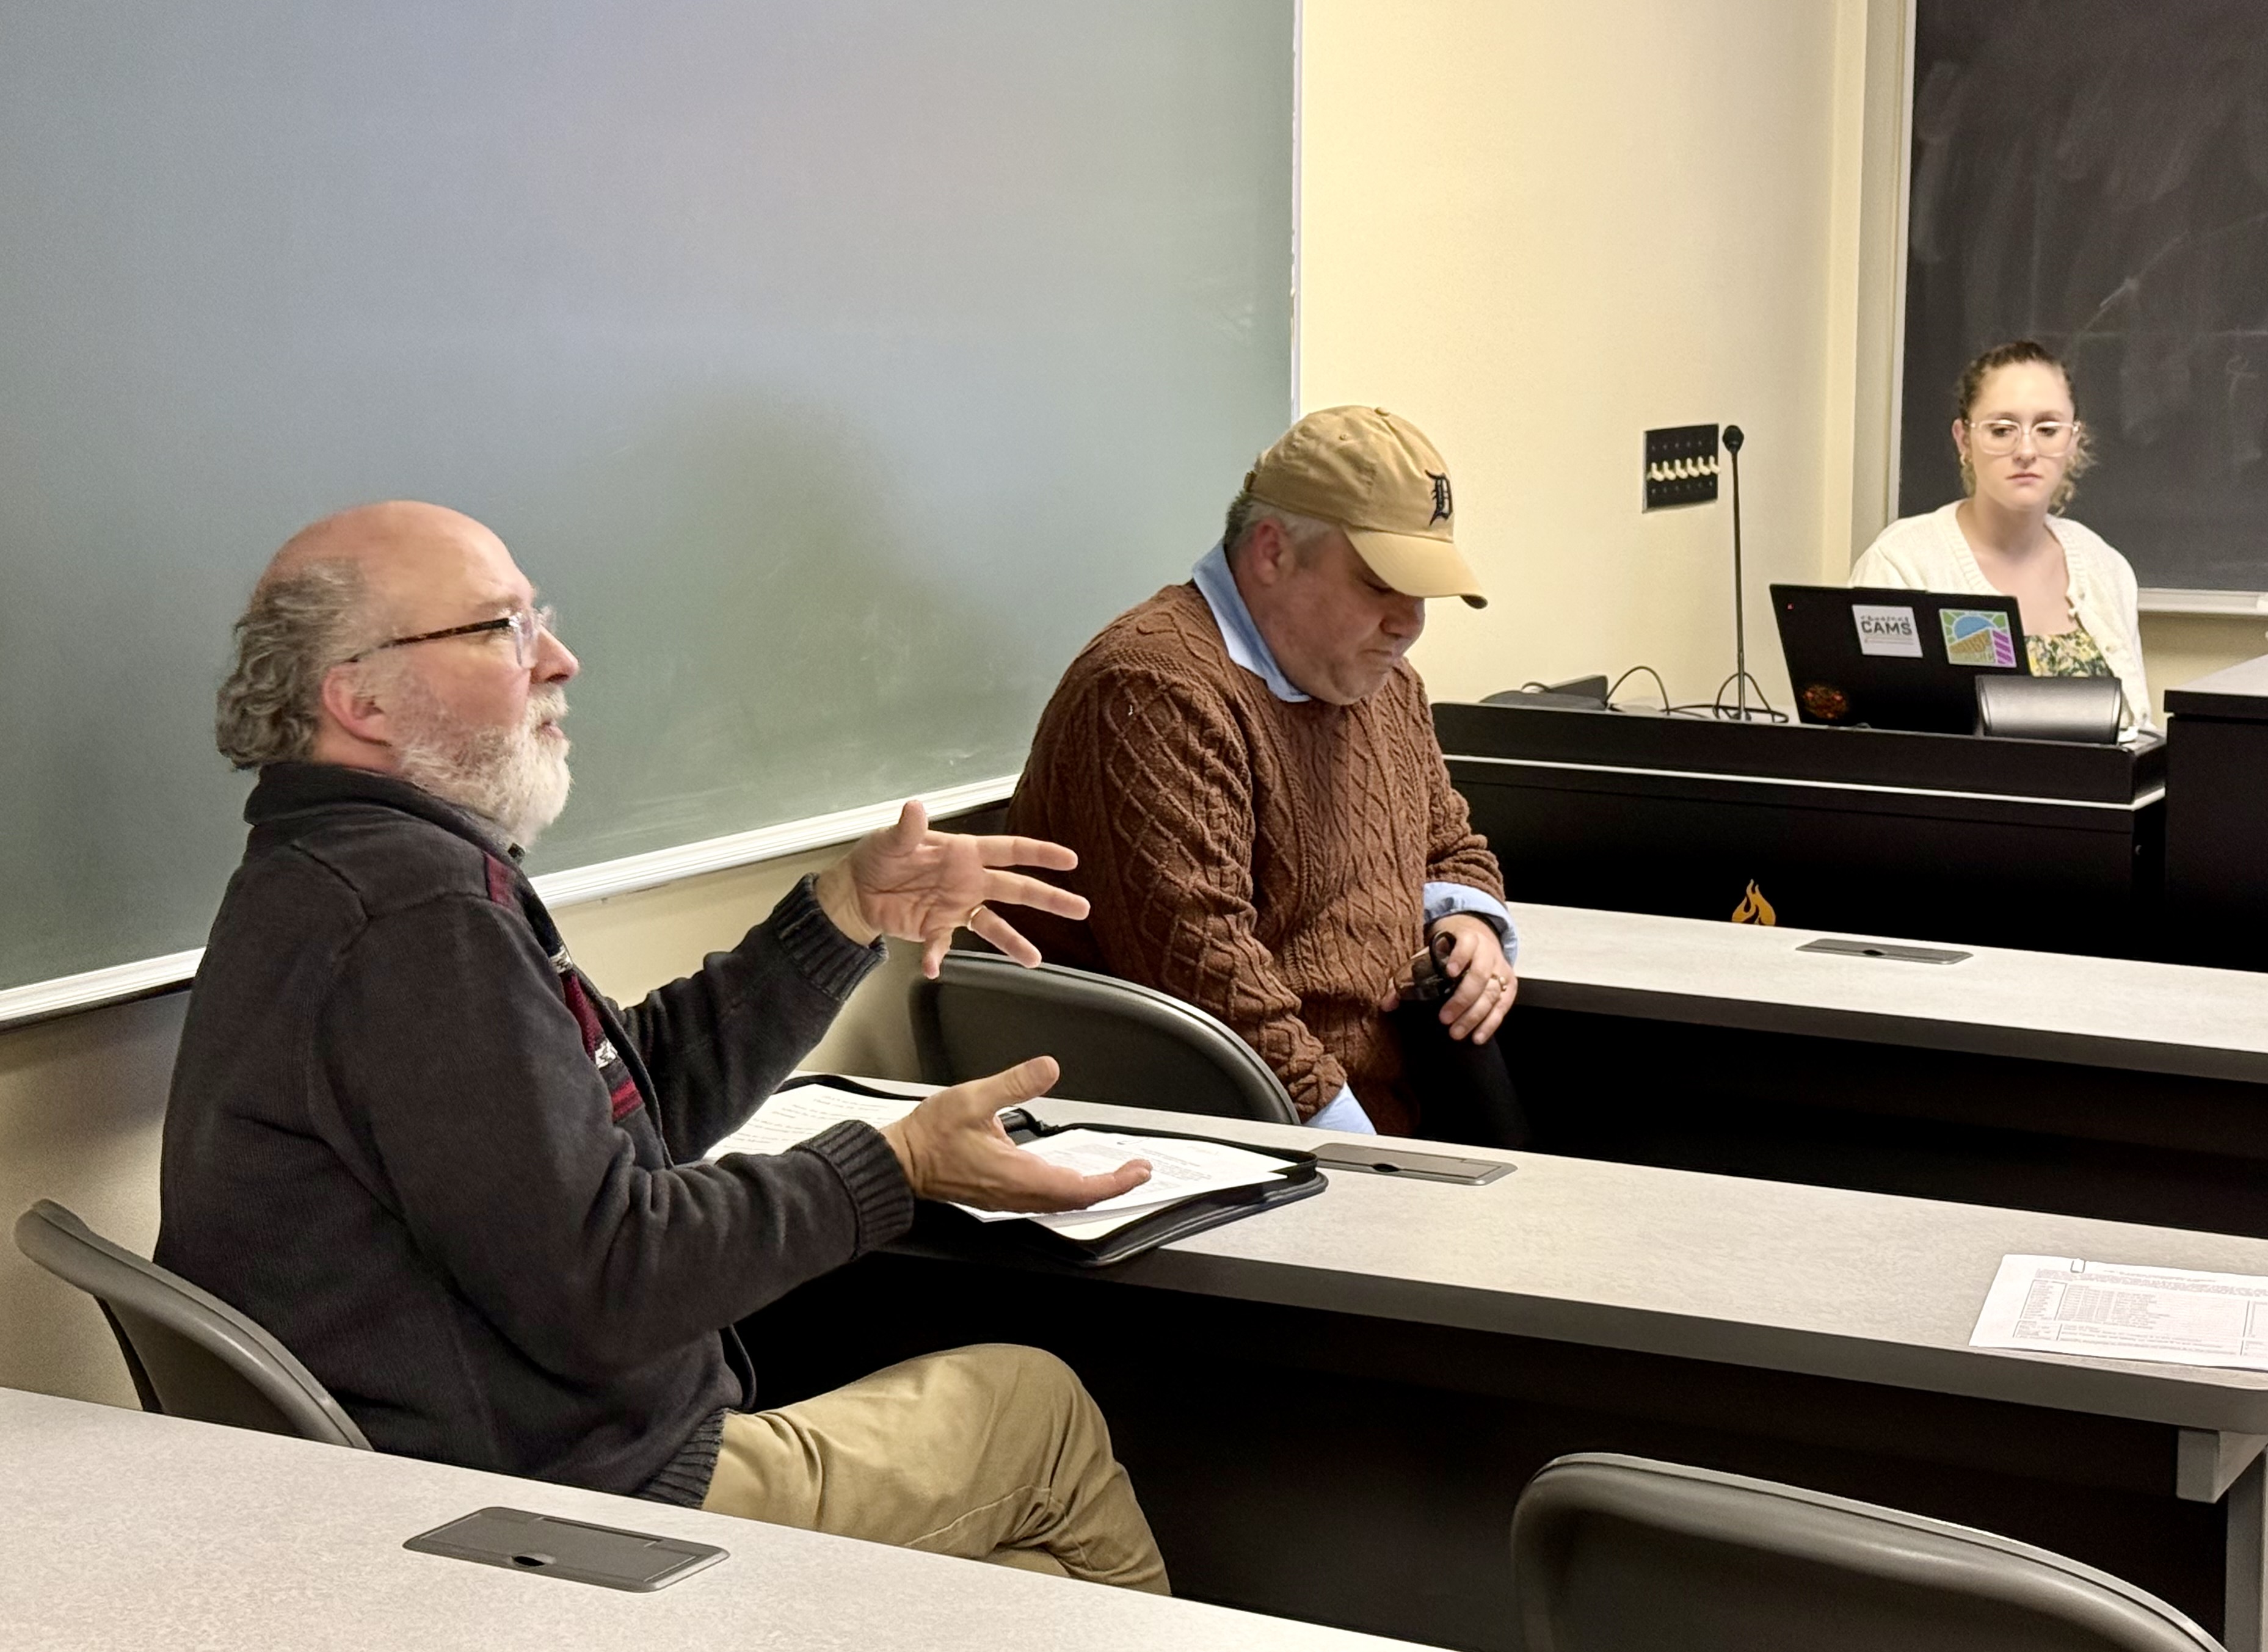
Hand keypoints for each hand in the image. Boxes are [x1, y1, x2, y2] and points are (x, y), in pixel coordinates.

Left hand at [814, 800, 1091, 977]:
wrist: (854, 890)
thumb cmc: (877, 857)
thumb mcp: (890, 841)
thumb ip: (907, 830)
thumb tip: (915, 809)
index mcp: (963, 853)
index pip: (1010, 851)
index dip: (1041, 855)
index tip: (1069, 860)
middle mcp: (967, 880)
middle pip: (1016, 889)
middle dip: (1049, 898)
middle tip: (1080, 908)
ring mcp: (956, 907)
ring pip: (994, 925)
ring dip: (1014, 942)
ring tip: (1034, 959)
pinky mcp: (936, 929)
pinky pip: (945, 946)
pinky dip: (939, 957)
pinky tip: (935, 967)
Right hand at [879, 1058, 1152, 1213]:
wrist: (899, 1161)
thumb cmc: (929, 1136)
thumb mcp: (973, 1098)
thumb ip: (1014, 1083)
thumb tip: (1048, 1069)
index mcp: (1016, 1174)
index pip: (1079, 1188)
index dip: (1114, 1182)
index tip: (1137, 1170)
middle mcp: (1016, 1192)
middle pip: (1077, 1200)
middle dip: (1112, 1186)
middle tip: (1135, 1171)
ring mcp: (1008, 1198)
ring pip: (1061, 1202)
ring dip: (1091, 1190)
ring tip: (1113, 1174)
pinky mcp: (999, 1195)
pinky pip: (1044, 1200)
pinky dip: (1068, 1190)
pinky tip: (1071, 1176)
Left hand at [1379, 913, 1516, 1043]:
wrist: (1478, 940)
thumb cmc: (1447, 952)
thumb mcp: (1428, 955)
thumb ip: (1407, 977)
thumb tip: (1387, 1004)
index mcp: (1467, 939)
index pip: (1466, 944)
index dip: (1459, 957)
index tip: (1448, 972)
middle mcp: (1487, 953)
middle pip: (1479, 975)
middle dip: (1462, 999)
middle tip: (1444, 1019)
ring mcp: (1500, 969)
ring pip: (1492, 993)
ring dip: (1474, 1016)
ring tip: (1456, 1033)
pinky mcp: (1509, 985)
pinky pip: (1503, 1007)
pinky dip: (1491, 1023)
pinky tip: (1477, 1037)